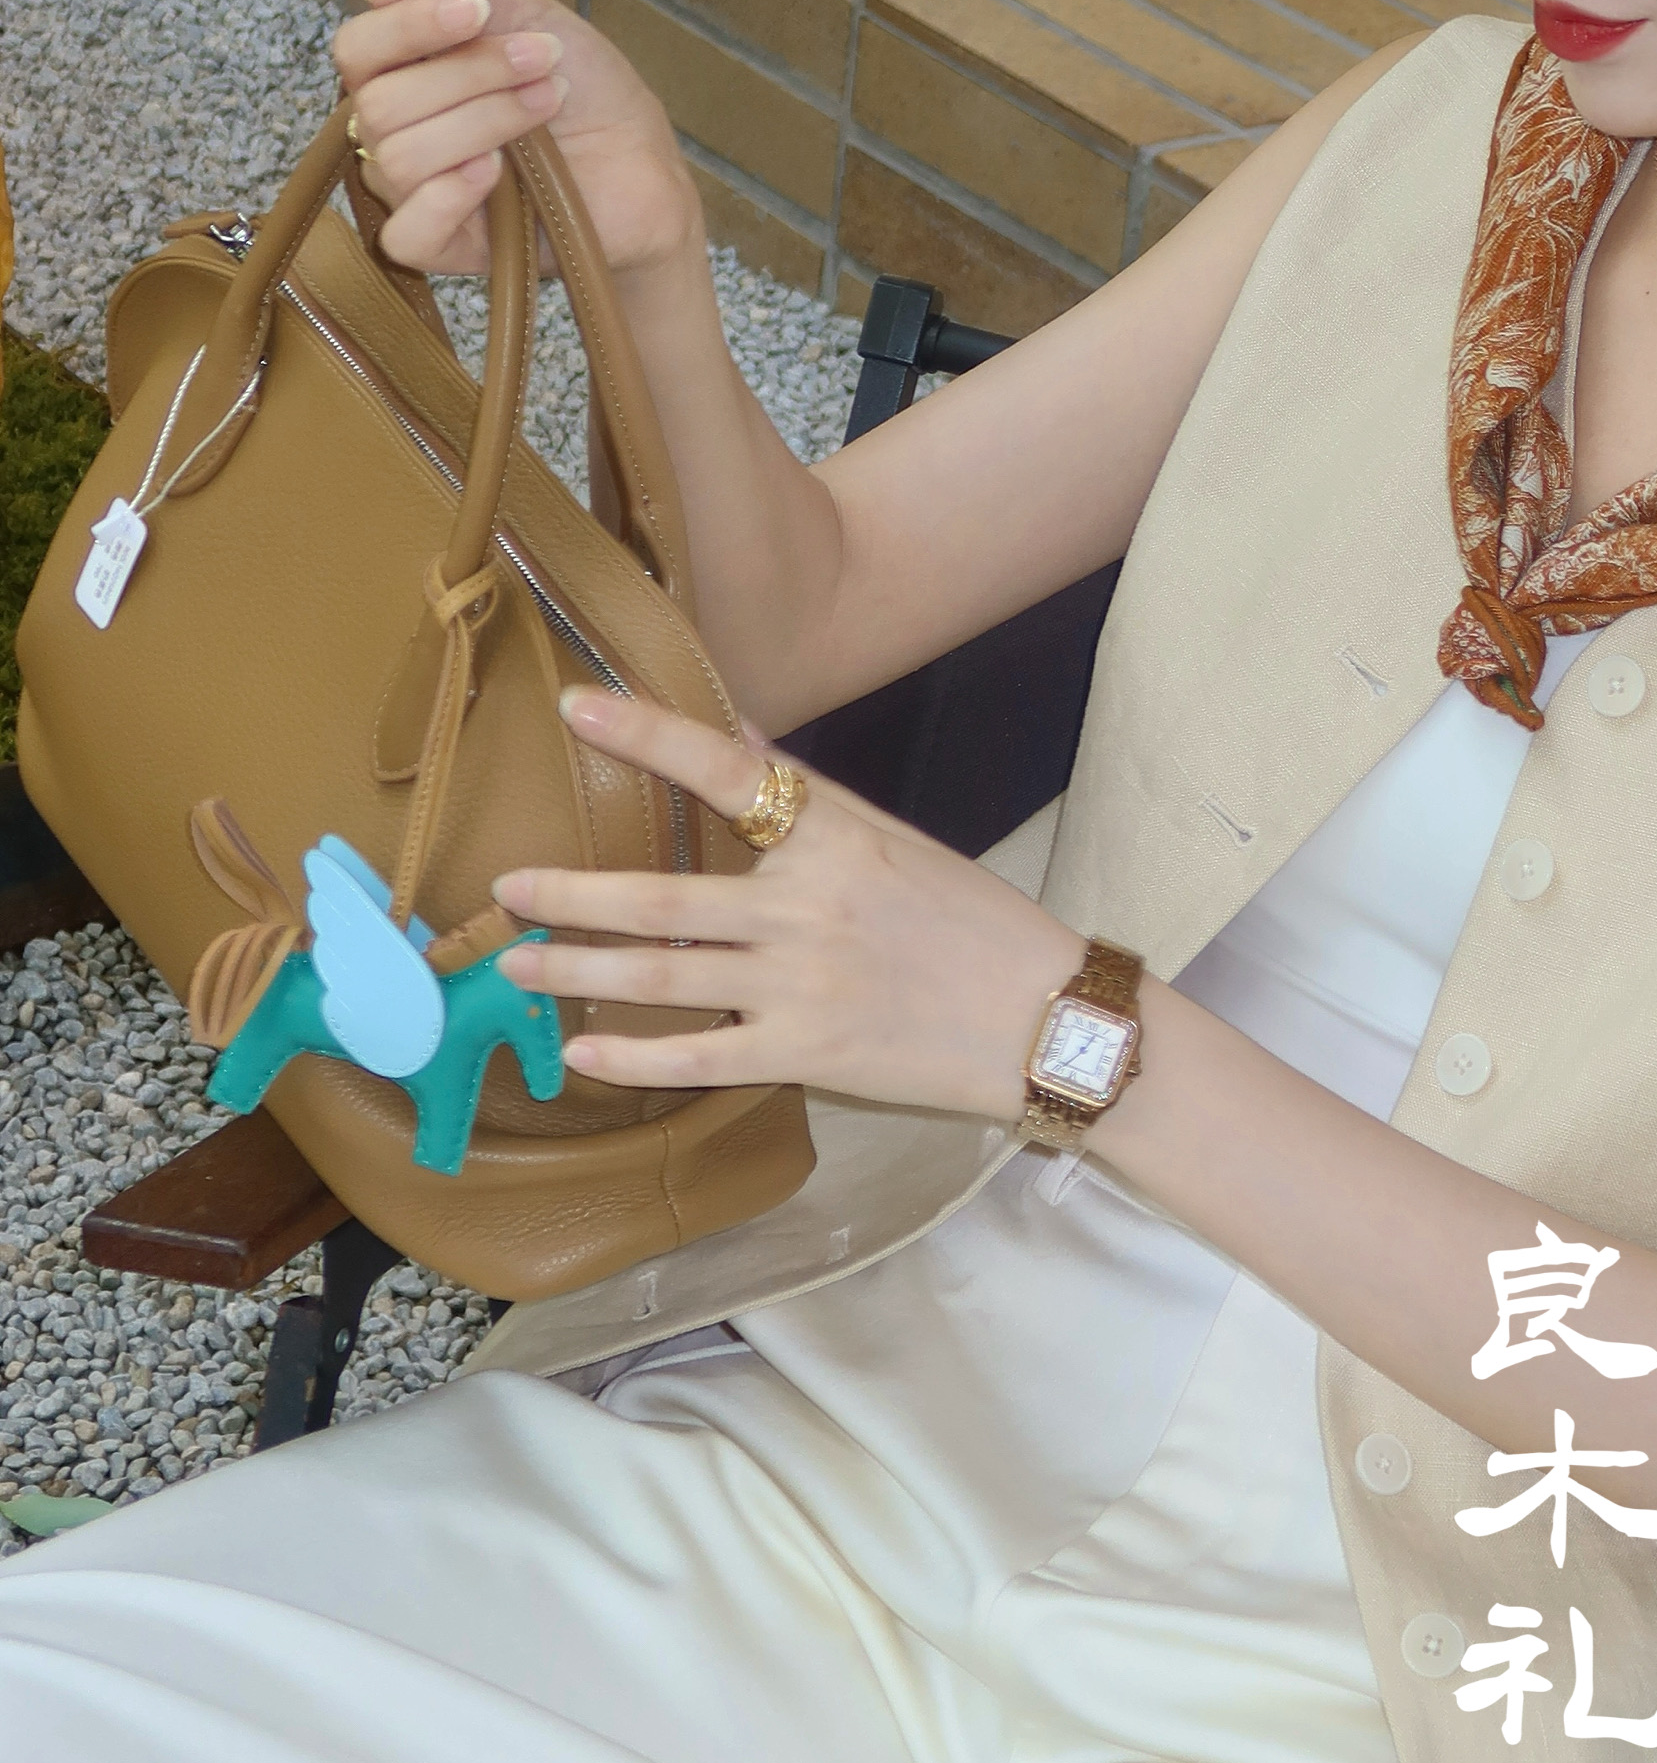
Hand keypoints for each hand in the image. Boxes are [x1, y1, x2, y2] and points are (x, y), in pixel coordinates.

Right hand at [333, 0, 702, 279]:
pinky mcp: (446, 248)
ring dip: (485, 121)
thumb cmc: (587, 91)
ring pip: (400, 156)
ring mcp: (416, 193)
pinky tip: (497, 173)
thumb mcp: (534, 15)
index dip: (408, 26)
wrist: (647, 163)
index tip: (479, 11)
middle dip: (470, 72)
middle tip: (542, 59)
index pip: (358, 48)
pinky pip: (406, 235)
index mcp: (403, 75)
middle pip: (379, 101)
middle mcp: (396, 133)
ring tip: (547, 104)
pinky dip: (447, 196)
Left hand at [495, 687, 1075, 1121]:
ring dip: (576, 969)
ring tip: (517, 961)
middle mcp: (809, 906)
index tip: (577, 705)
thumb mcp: (899, 841)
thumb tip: (738, 730)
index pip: (726, 769)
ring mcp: (803, 984)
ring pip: (661, 976)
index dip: (646, 734)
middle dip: (570, 892)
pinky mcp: (808, 1053)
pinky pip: (699, 1057)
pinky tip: (585, 1053)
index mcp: (837, 837)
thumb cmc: (978, 924)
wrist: (1048, 1020)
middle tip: (503, 885)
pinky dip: (634, 1058)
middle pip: (660, 897)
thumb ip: (810, 796)